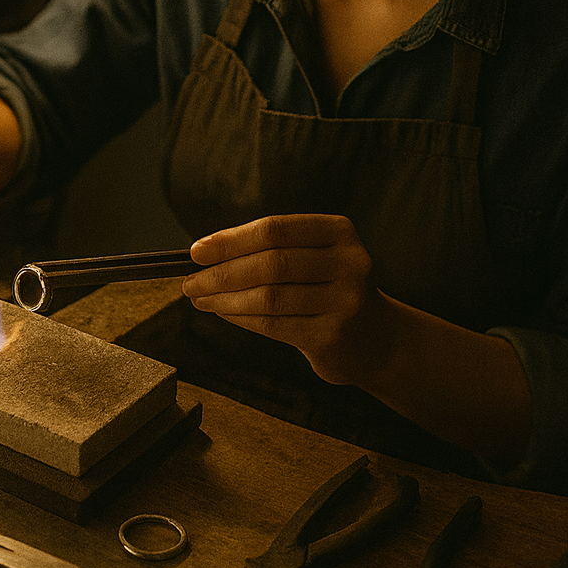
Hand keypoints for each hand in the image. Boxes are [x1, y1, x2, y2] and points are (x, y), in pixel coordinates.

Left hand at [182, 213, 386, 384]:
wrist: (376, 338)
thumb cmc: (331, 288)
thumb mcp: (316, 255)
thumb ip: (272, 249)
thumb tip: (208, 253)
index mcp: (339, 231)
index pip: (275, 230)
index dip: (231, 240)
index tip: (197, 251)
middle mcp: (348, 262)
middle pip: (270, 263)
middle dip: (222, 273)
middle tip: (191, 281)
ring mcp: (344, 301)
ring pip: (269, 297)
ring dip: (225, 299)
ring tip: (201, 299)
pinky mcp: (332, 335)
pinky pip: (274, 325)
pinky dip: (241, 319)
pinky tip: (225, 314)